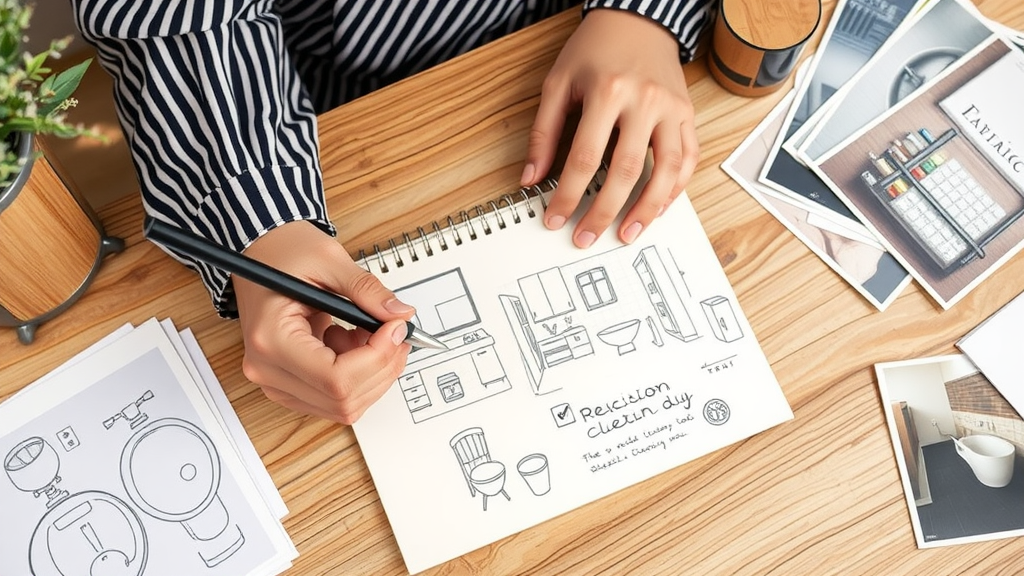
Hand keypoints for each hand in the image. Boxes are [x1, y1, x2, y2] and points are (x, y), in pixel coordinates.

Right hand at [234, 221, 412, 423]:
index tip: (395, 329)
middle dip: (382, 367)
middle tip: (395, 331)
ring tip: (369, 333)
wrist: (260, 254)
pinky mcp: (288, 383)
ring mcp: (275, 381)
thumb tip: (400, 316)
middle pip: (343, 400)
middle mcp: (266, 369)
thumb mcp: (328, 260)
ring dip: (372, 373)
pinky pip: (335, 398)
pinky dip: (358, 375)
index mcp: (271, 339)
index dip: (377, 358)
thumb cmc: (283, 253)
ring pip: (343, 406)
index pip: (336, 378)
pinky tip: (353, 341)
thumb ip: (367, 291)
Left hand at [522, 8, 698, 247]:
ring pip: (666, 170)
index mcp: (607, 91)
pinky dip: (676, 188)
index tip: (555, 218)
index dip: (568, 194)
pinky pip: (688, 158)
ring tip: (628, 233)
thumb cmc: (594, 50)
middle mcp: (644, 101)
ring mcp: (671, 108)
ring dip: (647, 209)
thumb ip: (543, 132)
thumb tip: (530, 178)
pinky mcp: (687, 113)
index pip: (585, 158)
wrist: (636, 19)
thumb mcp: (558, 83)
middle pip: (625, 170)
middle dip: (604, 211)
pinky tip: (658, 208)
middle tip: (586, 237)